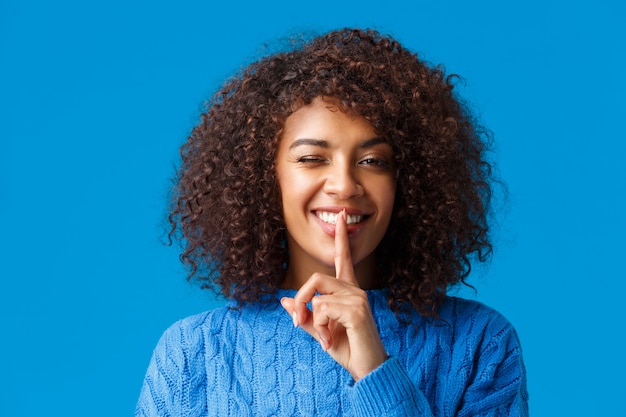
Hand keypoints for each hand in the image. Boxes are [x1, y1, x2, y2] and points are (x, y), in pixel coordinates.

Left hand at [280, 210, 387, 380]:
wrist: (367, 369)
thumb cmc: (346, 348)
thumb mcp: (319, 331)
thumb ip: (304, 314)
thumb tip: (283, 299)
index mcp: (348, 291)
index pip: (344, 258)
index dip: (341, 237)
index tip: (340, 216)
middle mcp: (355, 290)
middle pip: (316, 278)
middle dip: (300, 300)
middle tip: (297, 322)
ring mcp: (358, 298)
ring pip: (317, 296)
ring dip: (312, 320)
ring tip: (324, 339)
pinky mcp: (357, 310)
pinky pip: (322, 309)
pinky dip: (319, 328)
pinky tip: (329, 340)